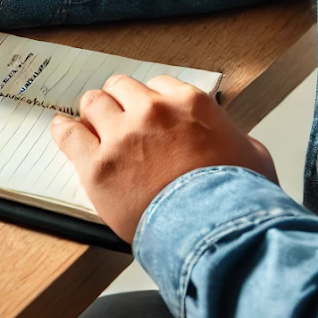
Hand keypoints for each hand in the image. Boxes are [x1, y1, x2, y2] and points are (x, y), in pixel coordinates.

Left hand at [51, 74, 276, 242]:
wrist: (215, 232)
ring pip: (93, 103)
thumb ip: (235, 137)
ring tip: (92, 128)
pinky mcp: (97, 165)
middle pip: (120, 88)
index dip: (150, 102)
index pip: (158, 85)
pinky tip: (63, 132)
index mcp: (189, 104)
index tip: (147, 114)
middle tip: (118, 121)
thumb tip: (232, 140)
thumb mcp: (254, 156)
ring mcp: (121, 137)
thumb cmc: (238, 199)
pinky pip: (67, 133)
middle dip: (119, 103)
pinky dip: (64, 131)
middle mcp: (152, 112)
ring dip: (94, 115)